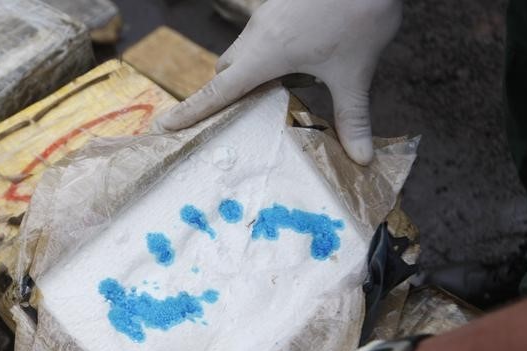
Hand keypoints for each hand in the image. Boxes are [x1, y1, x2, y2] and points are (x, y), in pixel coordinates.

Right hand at [155, 0, 401, 164]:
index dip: (190, 112)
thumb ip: (353, 117)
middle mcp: (258, 35)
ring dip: (250, 75)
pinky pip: (262, 37)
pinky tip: (300, 61)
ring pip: (244, 52)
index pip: (217, 92)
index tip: (165, 127)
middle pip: (225, 71)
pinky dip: (267, 56)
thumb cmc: (357, 13)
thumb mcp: (355, 72)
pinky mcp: (281, 5)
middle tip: (231, 122)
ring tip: (274, 96)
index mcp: (264, 54)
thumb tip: (361, 159)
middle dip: (223, 96)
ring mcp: (268, 16)